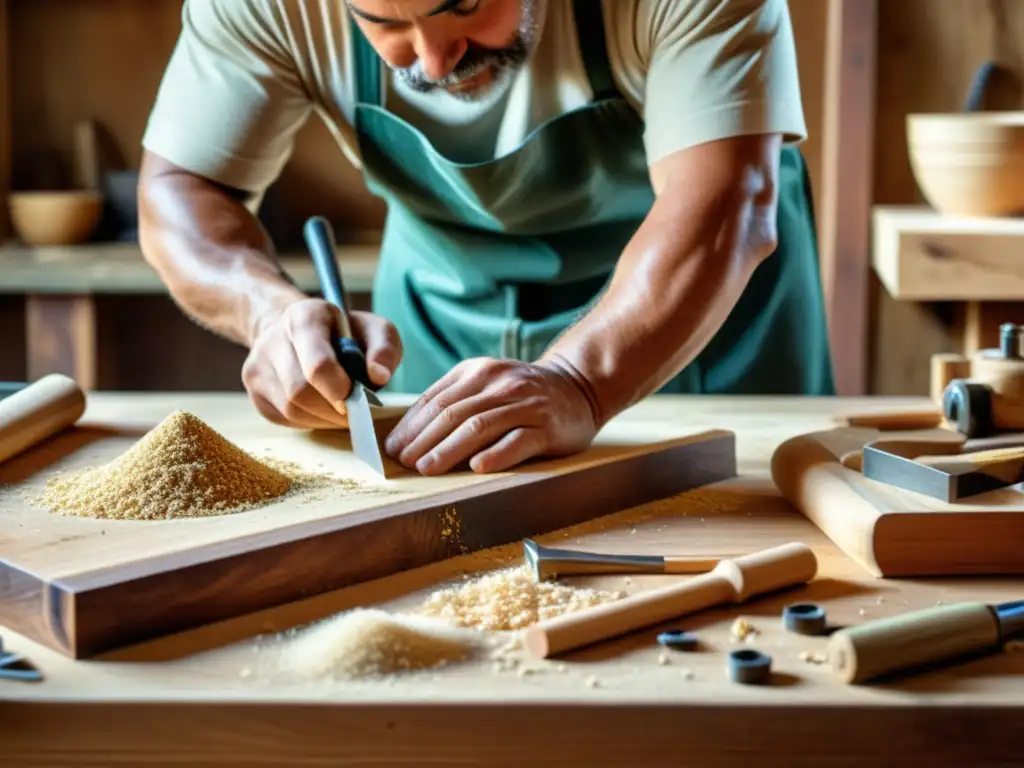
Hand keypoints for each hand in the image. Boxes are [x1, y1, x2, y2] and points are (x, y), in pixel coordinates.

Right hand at [242, 298, 402, 428]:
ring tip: (340, 408)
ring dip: (323, 417)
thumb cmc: (345, 334)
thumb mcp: (375, 331)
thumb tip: (378, 376)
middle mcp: (272, 338)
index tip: (356, 396)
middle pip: (301, 391)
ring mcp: (257, 365)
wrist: (299, 332)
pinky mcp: (254, 389)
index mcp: (304, 317)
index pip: (317, 364)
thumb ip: (385, 348)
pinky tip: (322, 408)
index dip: (339, 388)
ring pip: (291, 409)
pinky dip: (309, 420)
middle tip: (353, 409)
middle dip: (333, 409)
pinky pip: (284, 418)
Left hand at [384, 358, 600, 475]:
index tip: (392, 448)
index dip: (411, 425)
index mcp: (477, 372)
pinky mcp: (547, 426)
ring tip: (427, 468)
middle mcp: (499, 384)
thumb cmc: (522, 394)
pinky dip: (496, 454)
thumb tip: (410, 435)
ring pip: (480, 426)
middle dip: (422, 439)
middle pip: (452, 412)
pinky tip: (477, 468)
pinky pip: (518, 440)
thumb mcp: (487, 385)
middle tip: (403, 462)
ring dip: (449, 449)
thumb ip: (455, 401)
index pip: (436, 399)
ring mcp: (524, 404)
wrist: (578, 387)